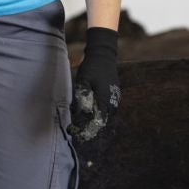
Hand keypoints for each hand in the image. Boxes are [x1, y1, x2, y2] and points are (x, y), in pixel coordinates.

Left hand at [69, 26, 119, 142]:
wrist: (104, 55)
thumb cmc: (92, 67)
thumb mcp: (83, 81)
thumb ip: (83, 97)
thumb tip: (83, 114)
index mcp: (105, 100)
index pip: (97, 123)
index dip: (86, 131)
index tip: (75, 133)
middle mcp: (112, 102)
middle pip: (101, 122)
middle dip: (88, 128)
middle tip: (74, 131)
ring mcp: (114, 99)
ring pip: (104, 117)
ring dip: (92, 121)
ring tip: (78, 123)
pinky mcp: (113, 95)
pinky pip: (106, 110)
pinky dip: (96, 114)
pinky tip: (87, 113)